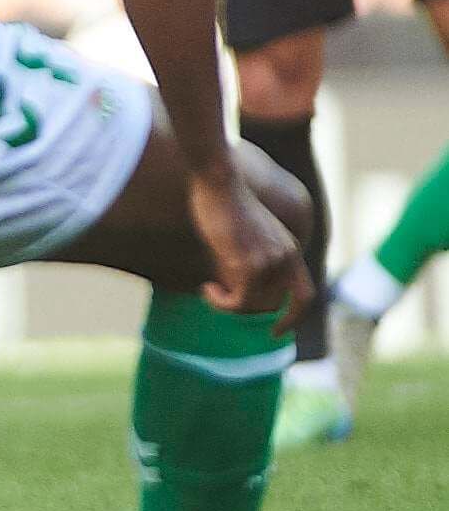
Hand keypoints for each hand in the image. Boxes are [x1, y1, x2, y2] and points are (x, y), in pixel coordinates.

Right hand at [189, 166, 311, 336]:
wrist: (219, 180)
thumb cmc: (222, 197)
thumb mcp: (244, 228)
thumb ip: (248, 252)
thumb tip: (231, 277)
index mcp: (290, 248)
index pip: (304, 294)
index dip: (293, 316)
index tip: (276, 330)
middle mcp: (287, 258)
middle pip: (273, 304)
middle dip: (245, 308)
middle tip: (219, 297)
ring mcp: (271, 263)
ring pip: (254, 305)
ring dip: (229, 305)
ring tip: (209, 291)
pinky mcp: (251, 265)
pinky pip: (239, 300)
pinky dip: (222, 302)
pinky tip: (207, 290)